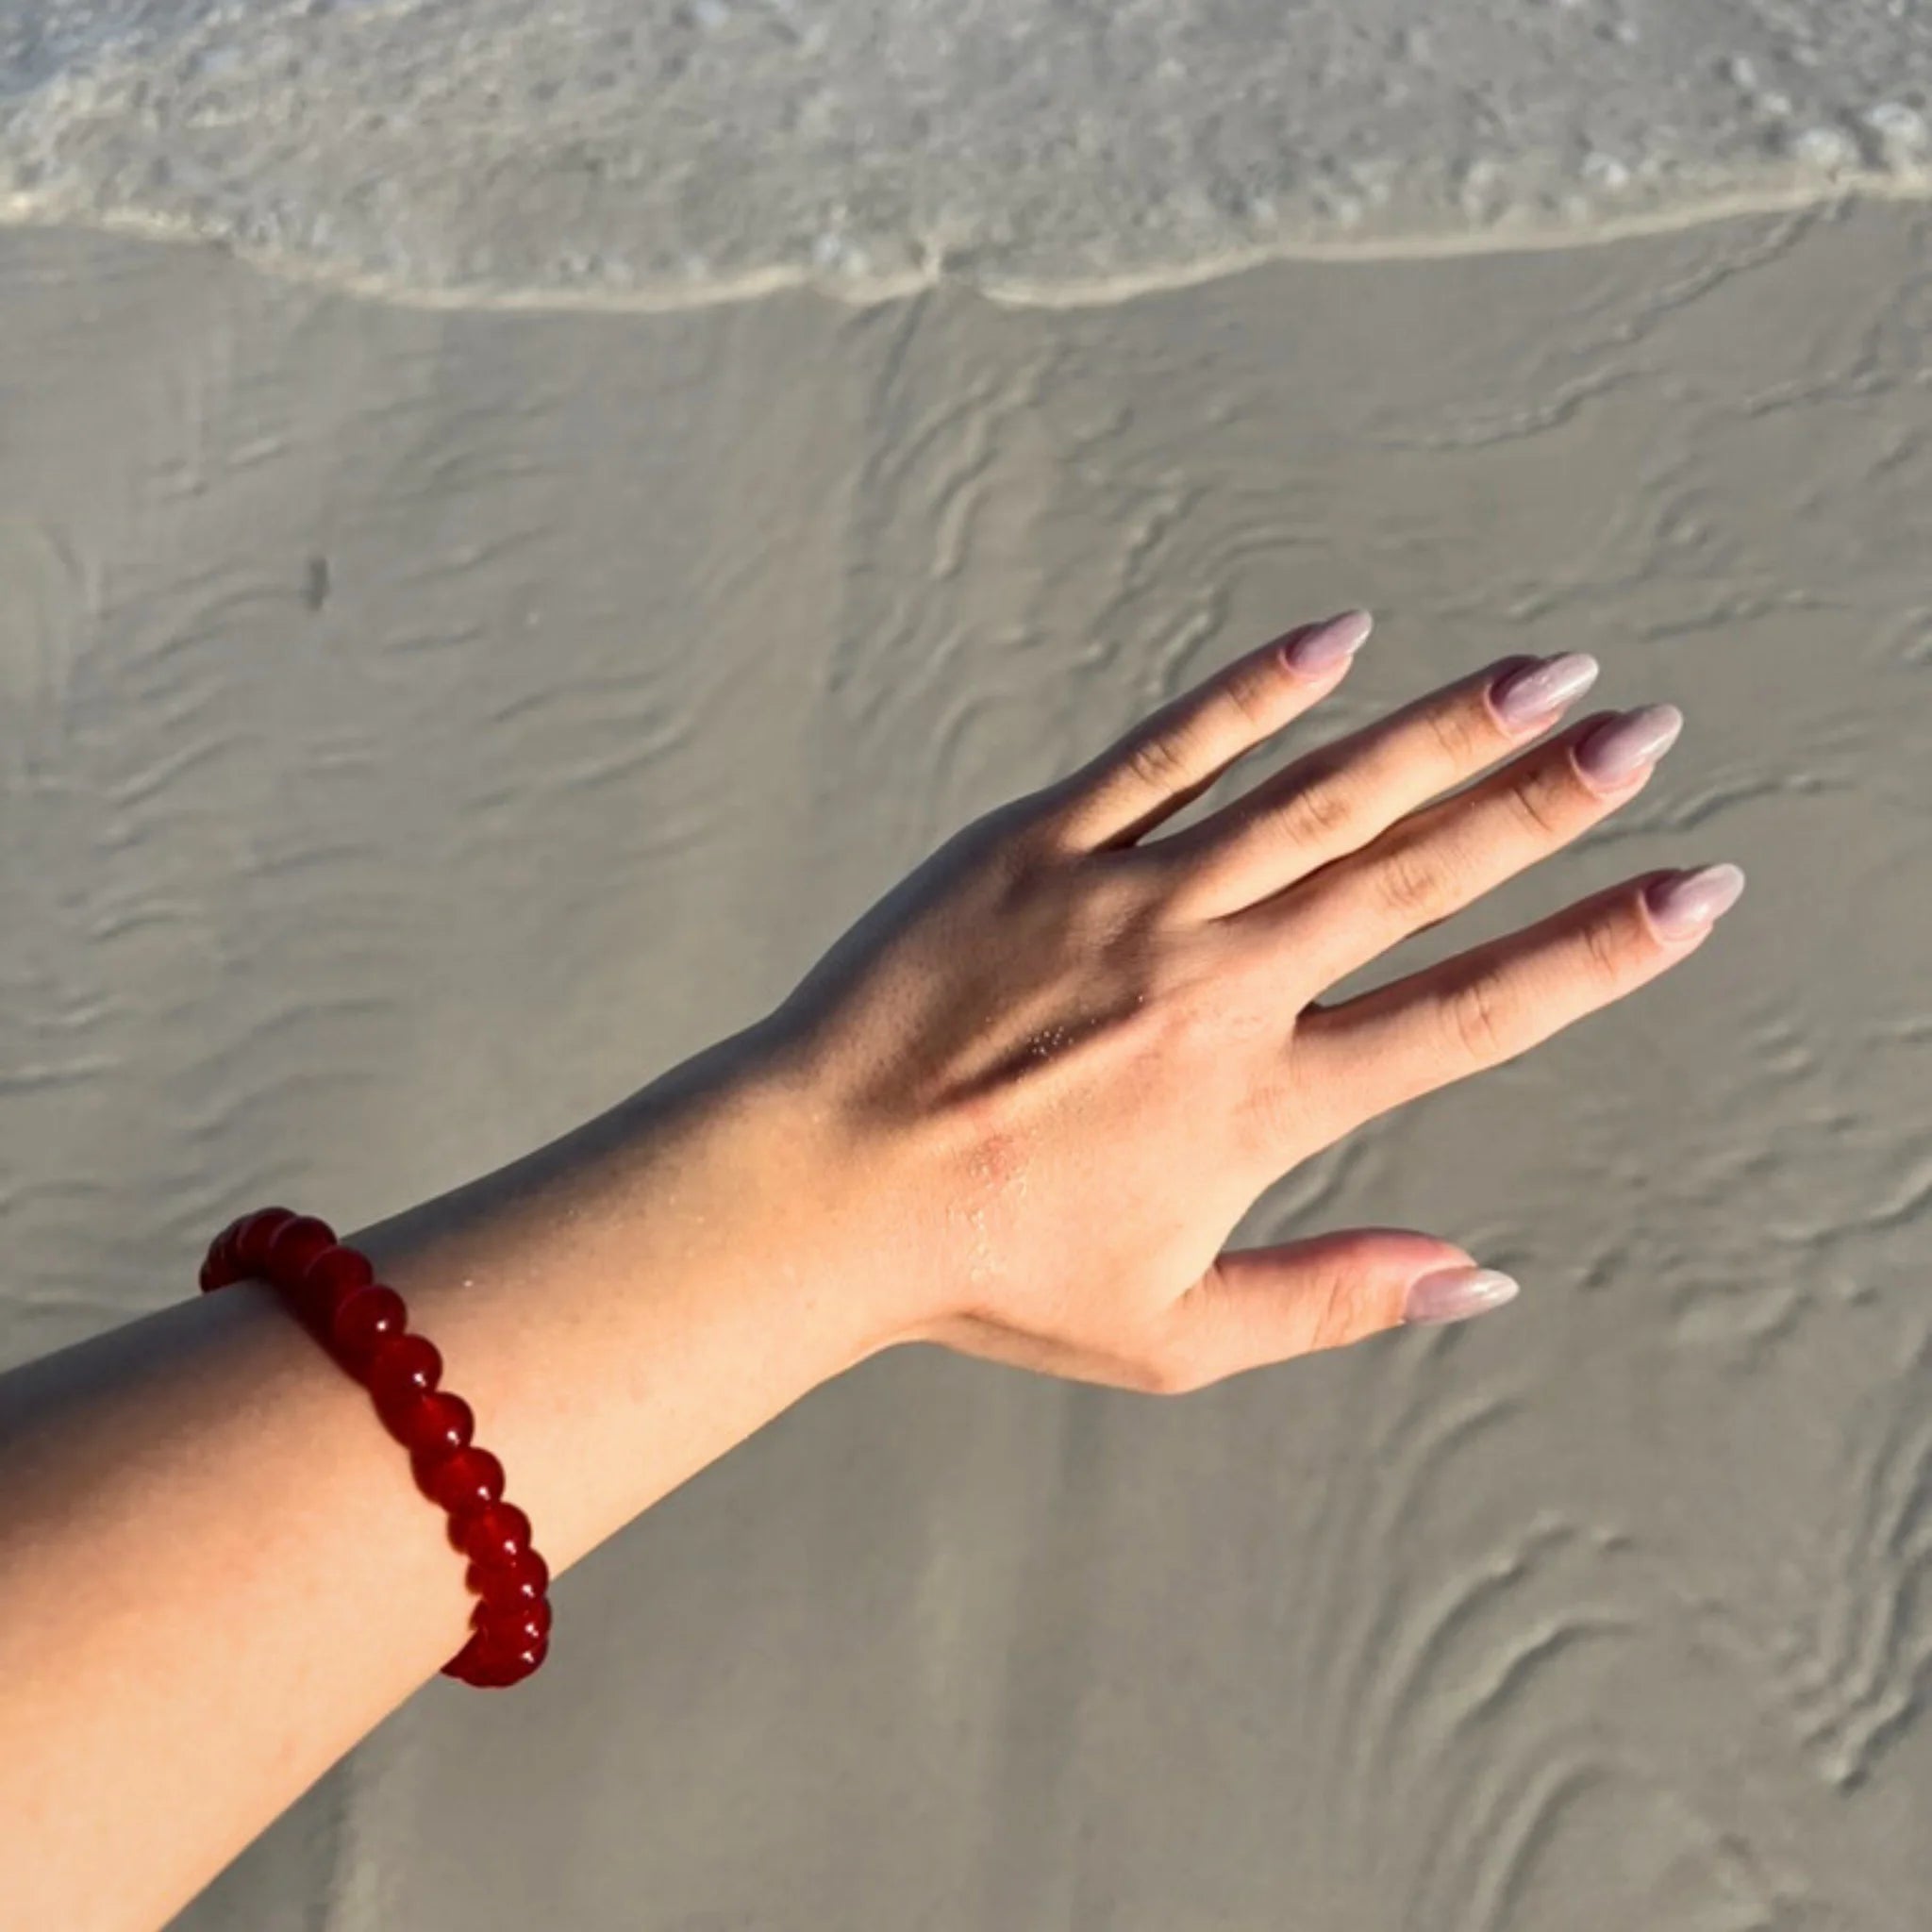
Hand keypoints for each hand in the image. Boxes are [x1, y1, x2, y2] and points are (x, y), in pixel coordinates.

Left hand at [764, 612, 1742, 1392]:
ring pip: (1318, 795)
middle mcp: (1220, 984)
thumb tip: (1484, 1281)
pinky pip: (1165, 750)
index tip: (1692, 893)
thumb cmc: (989, 1271)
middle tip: (1649, 734)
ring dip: (1440, 732)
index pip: (1469, 1012)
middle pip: (1416, 876)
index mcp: (1263, 1102)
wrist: (821, 1185)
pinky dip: (1254, 693)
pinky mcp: (1039, 848)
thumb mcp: (1175, 1332)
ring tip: (1543, 677)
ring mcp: (1131, 901)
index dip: (1595, 952)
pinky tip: (1337, 637)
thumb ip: (1335, 1300)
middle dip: (1547, 802)